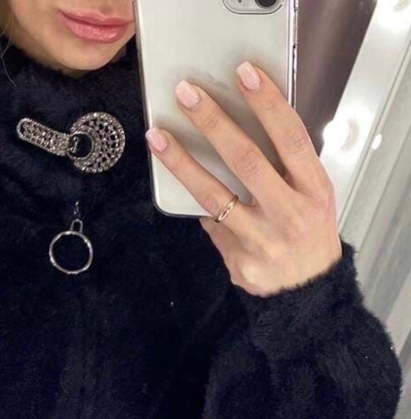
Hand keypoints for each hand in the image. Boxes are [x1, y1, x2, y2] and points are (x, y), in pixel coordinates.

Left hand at [145, 61, 342, 296]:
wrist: (306, 292)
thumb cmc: (308, 234)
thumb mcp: (313, 196)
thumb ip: (286, 168)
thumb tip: (237, 134)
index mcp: (313, 189)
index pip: (290, 137)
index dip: (268, 104)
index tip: (244, 75)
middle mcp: (289, 212)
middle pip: (246, 160)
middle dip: (213, 123)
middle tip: (187, 95)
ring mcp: (261, 238)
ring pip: (214, 194)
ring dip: (182, 163)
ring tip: (158, 137)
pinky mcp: (238, 259)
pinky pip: (210, 223)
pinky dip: (198, 204)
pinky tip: (181, 185)